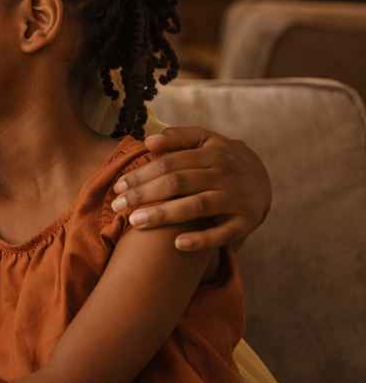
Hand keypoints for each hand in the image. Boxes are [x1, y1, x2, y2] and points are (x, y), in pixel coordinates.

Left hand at [112, 127, 272, 251]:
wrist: (265, 179)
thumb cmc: (222, 160)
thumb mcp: (206, 141)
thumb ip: (178, 138)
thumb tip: (148, 141)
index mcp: (212, 152)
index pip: (169, 163)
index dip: (141, 175)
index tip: (118, 187)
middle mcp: (225, 174)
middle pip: (178, 183)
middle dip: (144, 194)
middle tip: (117, 206)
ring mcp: (237, 199)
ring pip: (196, 206)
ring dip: (164, 215)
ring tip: (135, 223)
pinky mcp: (246, 222)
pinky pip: (222, 234)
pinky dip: (201, 240)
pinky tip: (177, 244)